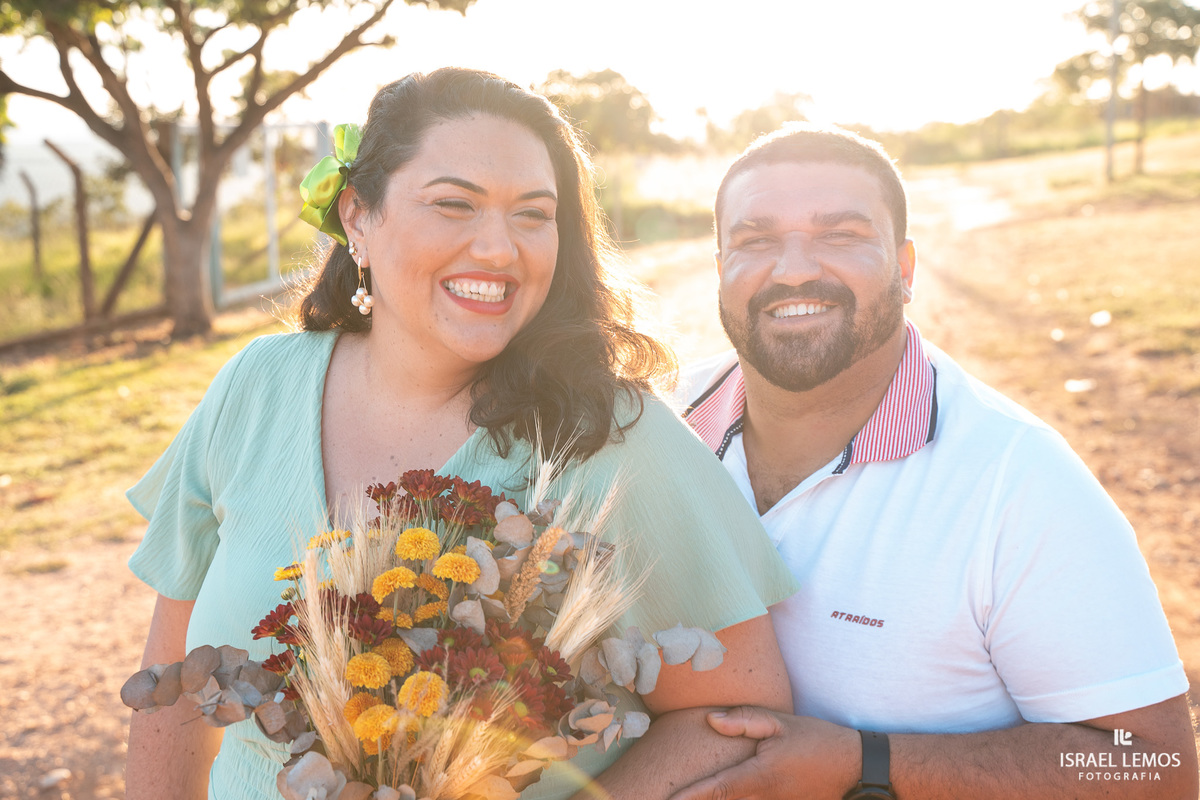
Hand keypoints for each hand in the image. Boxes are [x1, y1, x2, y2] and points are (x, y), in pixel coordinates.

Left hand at [668, 707, 859, 799]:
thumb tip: (710, 720)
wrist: (855, 766)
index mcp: (760, 776)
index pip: (717, 789)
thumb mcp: (781, 723)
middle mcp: (765, 798)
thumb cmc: (816, 739)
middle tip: (663, 799)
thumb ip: (744, 721)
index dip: (690, 797)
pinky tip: (721, 797)